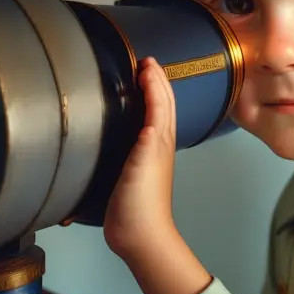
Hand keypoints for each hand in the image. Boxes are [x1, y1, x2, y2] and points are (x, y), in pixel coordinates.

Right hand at [104, 56, 177, 262]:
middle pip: (163, 105)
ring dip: (151, 95)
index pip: (162, 100)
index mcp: (162, 138)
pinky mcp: (136, 165)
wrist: (139, 233)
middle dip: (156, 81)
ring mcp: (149, 153)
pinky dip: (140, 115)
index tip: (145, 60)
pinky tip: (131, 117)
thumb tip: (149, 113)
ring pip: (155, 116)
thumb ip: (148, 138)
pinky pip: (142, 130)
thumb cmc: (142, 199)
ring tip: (140, 80)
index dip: (155, 79)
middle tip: (144, 63)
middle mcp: (159, 142)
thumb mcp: (145, 162)